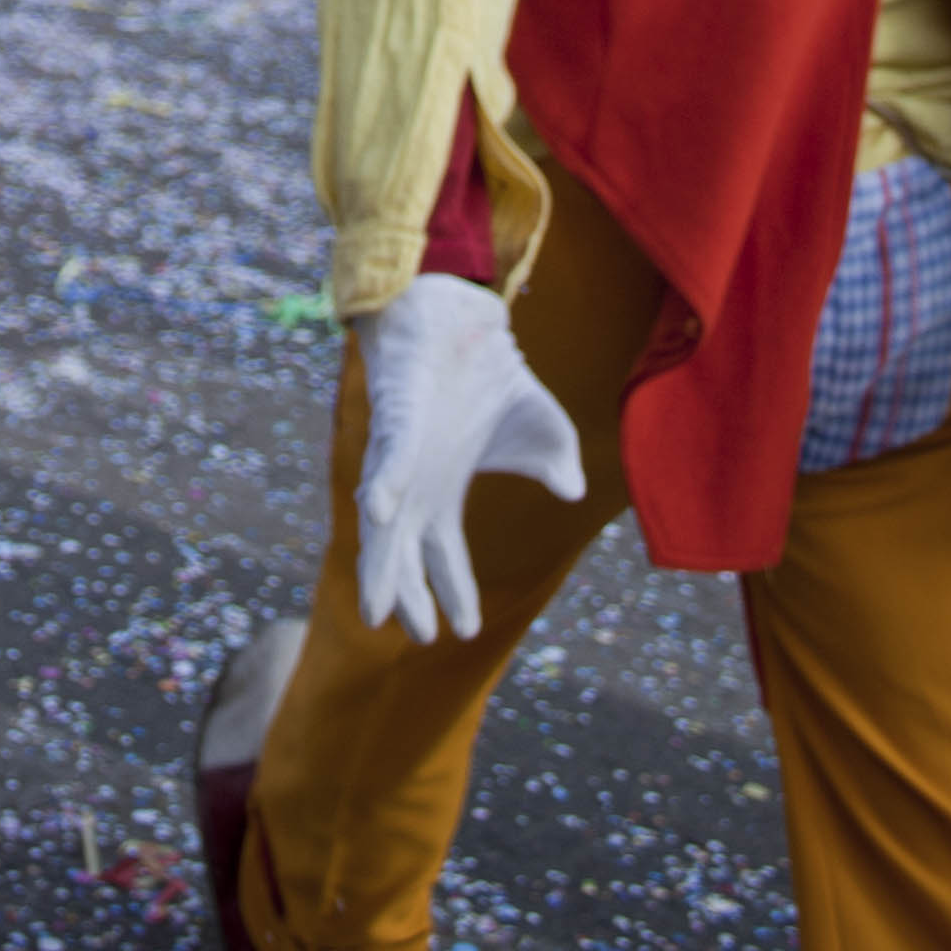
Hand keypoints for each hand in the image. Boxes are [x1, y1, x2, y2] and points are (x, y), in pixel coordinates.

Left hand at [354, 275, 583, 643]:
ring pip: (382, 520)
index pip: (440, 555)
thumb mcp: (541, 425)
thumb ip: (554, 462)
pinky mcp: (395, 415)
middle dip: (407, 596)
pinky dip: (384, 483)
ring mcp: (399, 451)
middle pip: (401, 553)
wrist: (463, 312)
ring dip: (381, 562)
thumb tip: (573, 491)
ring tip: (378, 608)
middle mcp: (413, 481)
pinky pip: (387, 454)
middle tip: (418, 637)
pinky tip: (377, 512)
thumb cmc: (489, 372)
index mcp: (441, 491)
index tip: (463, 632)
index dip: (452, 592)